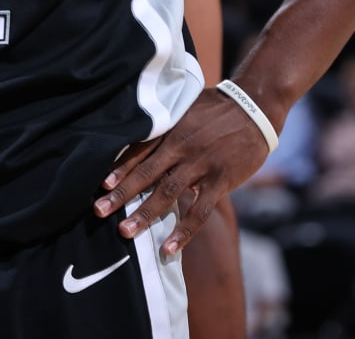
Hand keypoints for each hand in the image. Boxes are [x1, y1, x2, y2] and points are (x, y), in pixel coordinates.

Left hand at [92, 89, 273, 254]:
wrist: (255, 108)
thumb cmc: (216, 107)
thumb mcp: (186, 107)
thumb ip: (165, 123)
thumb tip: (137, 131)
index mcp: (170, 129)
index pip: (139, 151)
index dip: (119, 169)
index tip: (101, 186)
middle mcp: (181, 147)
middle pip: (146, 173)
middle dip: (121, 194)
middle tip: (99, 211)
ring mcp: (200, 165)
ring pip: (167, 194)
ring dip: (144, 213)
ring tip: (125, 231)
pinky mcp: (219, 181)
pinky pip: (198, 211)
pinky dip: (183, 231)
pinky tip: (168, 247)